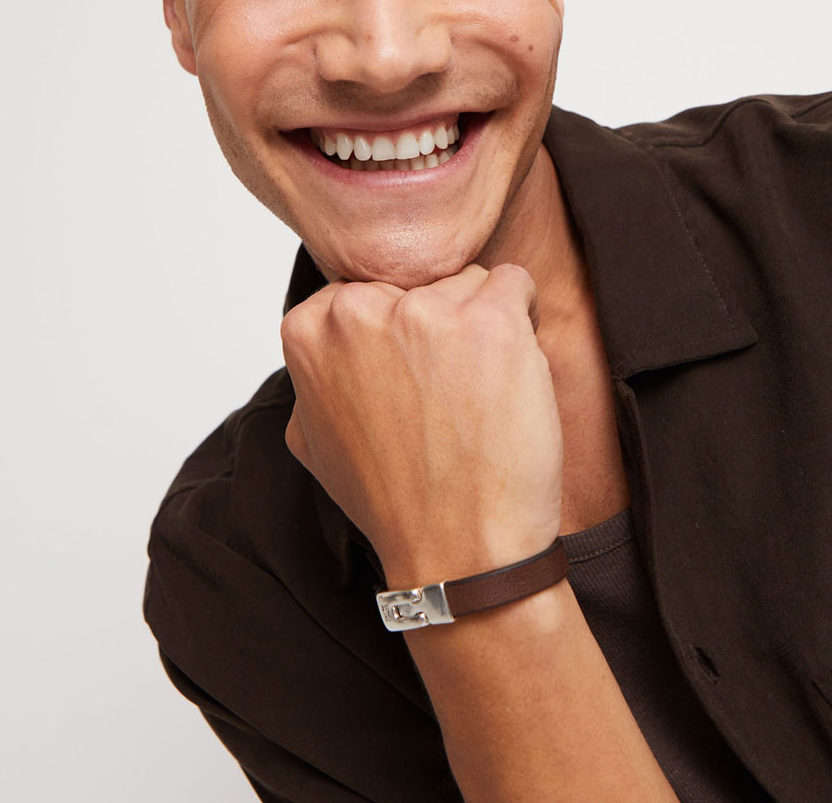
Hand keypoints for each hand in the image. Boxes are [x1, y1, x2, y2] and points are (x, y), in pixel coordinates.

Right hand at [280, 263, 562, 585]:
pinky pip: (515, 283)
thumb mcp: (313, 439)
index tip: (405, 383)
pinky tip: (509, 373)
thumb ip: (313, 374)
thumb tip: (322, 340)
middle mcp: (358, 312)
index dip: (393, 336)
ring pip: (467, 283)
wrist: (459, 550)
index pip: (366, 290)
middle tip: (442, 394)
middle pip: (417, 282)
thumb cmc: (393, 500)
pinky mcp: (490, 322)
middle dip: (434, 325)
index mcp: (309, 330)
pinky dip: (522, 318)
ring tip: (474, 396)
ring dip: (479, 326)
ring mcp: (425, 314)